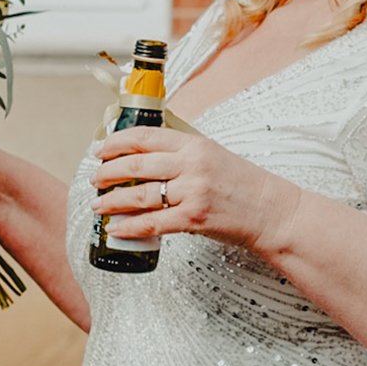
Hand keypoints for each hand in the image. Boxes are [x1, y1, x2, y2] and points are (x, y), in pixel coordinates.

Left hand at [90, 127, 301, 251]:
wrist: (272, 211)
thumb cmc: (244, 185)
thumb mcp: (214, 156)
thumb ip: (182, 154)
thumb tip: (145, 158)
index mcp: (195, 144)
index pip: (145, 137)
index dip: (116, 142)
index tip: (100, 149)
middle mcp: (192, 165)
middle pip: (136, 164)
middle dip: (108, 172)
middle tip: (95, 178)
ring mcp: (193, 192)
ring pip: (140, 194)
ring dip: (113, 200)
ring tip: (99, 204)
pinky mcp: (194, 218)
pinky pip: (152, 223)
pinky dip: (129, 226)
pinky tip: (116, 228)